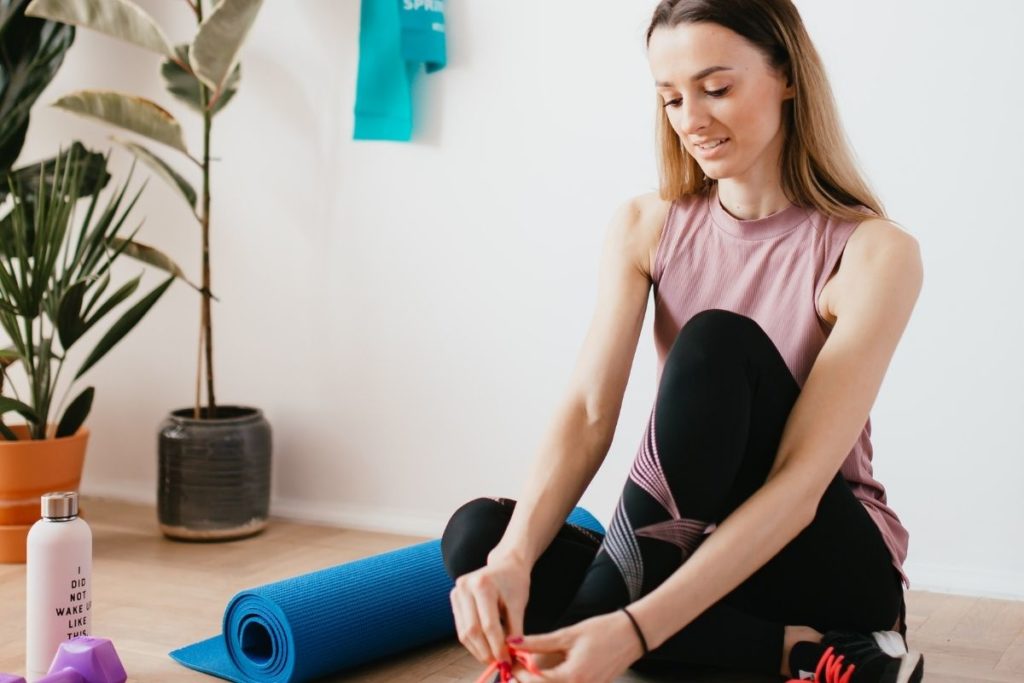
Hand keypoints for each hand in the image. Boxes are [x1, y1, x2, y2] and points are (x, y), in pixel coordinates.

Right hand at [450, 549, 531, 666]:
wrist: (505, 563)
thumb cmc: (515, 582)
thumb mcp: (519, 605)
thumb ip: (515, 631)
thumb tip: (511, 656)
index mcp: (483, 584)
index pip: (488, 625)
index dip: (497, 646)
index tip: (507, 660)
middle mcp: (465, 587)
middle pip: (472, 630)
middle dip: (486, 651)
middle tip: (499, 663)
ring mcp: (456, 592)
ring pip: (464, 632)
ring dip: (478, 650)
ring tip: (492, 658)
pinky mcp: (454, 598)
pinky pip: (461, 627)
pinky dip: (473, 642)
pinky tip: (484, 648)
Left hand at [506, 610, 645, 682]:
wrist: (631, 635)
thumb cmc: (602, 631)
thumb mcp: (567, 635)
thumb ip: (538, 642)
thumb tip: (513, 643)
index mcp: (572, 677)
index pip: (535, 682)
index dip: (518, 674)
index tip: (509, 663)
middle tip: (514, 669)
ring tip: (527, 671)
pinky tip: (545, 675)